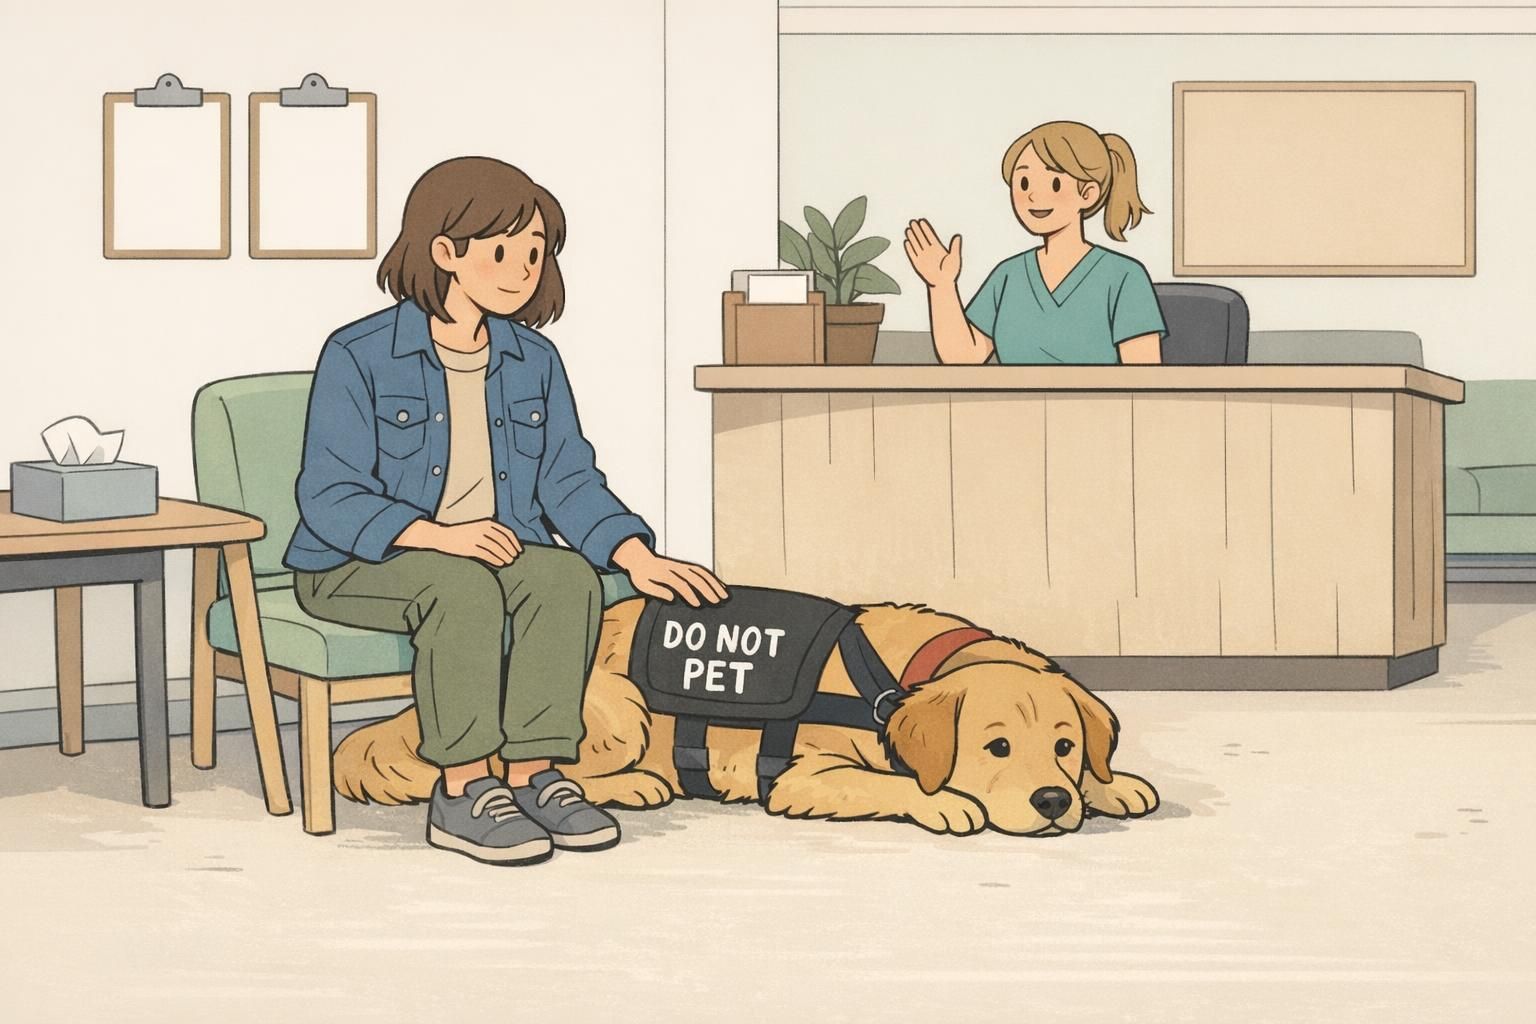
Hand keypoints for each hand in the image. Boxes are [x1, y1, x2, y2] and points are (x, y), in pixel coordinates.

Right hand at [395, 518, 522, 566]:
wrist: (442, 535)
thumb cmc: (462, 533)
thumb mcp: (478, 527)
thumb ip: (491, 533)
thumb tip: (508, 545)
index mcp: (486, 523)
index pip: (506, 532)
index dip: (515, 542)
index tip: (519, 550)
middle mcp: (482, 529)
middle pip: (503, 541)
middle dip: (511, 550)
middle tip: (515, 558)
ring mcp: (476, 538)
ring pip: (496, 549)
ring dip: (505, 556)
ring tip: (509, 562)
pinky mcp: (470, 548)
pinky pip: (487, 555)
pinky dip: (496, 560)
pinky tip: (500, 564)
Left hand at [612, 537, 728, 607]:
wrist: (639, 557)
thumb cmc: (640, 575)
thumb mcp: (642, 584)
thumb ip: (657, 591)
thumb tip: (673, 598)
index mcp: (664, 573)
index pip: (680, 584)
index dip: (689, 594)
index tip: (698, 605)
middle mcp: (675, 567)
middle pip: (695, 577)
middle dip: (707, 589)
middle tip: (717, 602)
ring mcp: (682, 565)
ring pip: (701, 573)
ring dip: (714, 583)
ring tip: (724, 596)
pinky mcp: (686, 566)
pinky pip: (702, 570)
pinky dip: (713, 578)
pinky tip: (721, 586)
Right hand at [903, 219, 961, 288]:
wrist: (943, 284)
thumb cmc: (950, 272)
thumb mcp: (955, 257)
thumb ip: (955, 247)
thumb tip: (958, 236)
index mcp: (938, 248)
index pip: (930, 236)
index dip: (926, 228)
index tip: (922, 221)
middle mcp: (929, 251)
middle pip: (921, 238)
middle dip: (917, 230)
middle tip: (913, 221)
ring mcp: (923, 257)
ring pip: (916, 244)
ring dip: (912, 237)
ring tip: (908, 229)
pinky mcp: (917, 264)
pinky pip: (912, 254)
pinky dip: (909, 248)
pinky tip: (906, 242)